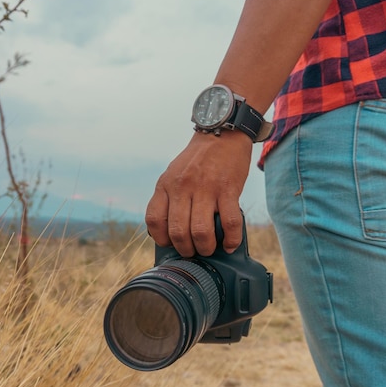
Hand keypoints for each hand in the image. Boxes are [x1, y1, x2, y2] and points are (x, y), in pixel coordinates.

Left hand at [145, 130, 252, 256]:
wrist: (222, 135)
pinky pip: (230, 222)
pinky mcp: (228, 189)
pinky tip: (230, 244)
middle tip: (193, 251)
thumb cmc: (197, 160)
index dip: (161, 238)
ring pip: (201, 231)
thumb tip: (166, 230)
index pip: (154, 220)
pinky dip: (231, 239)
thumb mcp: (173, 174)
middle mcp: (183, 187)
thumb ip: (168, 197)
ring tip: (209, 248)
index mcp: (166, 185)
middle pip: (178, 231)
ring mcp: (206, 188)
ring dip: (205, 247)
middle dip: (186, 249)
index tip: (170, 244)